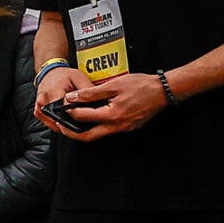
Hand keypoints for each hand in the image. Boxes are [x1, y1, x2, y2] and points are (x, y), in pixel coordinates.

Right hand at [33, 62, 82, 132]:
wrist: (51, 73)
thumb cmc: (64, 75)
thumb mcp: (79, 78)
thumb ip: (88, 90)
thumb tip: (98, 101)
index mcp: (53, 93)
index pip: (66, 112)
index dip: (77, 115)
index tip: (84, 115)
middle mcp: (43, 101)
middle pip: (59, 120)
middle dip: (71, 122)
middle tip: (81, 118)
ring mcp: (39, 107)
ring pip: (53, 124)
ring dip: (64, 124)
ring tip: (73, 119)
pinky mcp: (38, 110)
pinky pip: (48, 123)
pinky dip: (57, 123)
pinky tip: (65, 119)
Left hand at [52, 69, 170, 139]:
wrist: (163, 90)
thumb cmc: (141, 85)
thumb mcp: (113, 85)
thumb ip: (91, 93)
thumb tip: (73, 98)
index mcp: (112, 116)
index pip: (84, 117)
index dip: (70, 111)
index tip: (62, 106)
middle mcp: (117, 126)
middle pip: (88, 136)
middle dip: (71, 133)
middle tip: (60, 126)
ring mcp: (124, 129)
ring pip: (98, 135)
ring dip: (83, 131)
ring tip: (72, 122)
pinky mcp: (128, 127)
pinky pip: (107, 130)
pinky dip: (96, 127)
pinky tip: (91, 119)